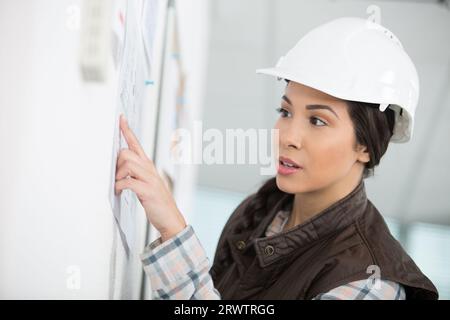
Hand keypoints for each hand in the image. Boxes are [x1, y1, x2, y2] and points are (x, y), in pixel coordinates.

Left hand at [115, 114, 186, 241]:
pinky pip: (128, 182)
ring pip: (126, 164)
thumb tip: (119, 167)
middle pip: (126, 152)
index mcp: (148, 166)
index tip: (120, 118)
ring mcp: (150, 179)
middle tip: (116, 177)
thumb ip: (135, 173)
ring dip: (118, 176)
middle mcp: (149, 169)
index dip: (127, 130)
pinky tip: (120, 192)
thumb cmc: (157, 201)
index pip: (136, 143)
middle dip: (116, 164)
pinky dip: (120, 187)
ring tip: (119, 186)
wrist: (170, 218)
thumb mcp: (146, 183)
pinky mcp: (148, 191)